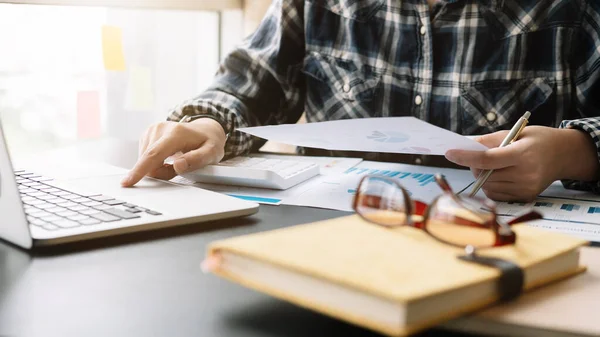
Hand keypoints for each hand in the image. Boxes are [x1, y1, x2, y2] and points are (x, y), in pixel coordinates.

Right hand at [121, 118, 226, 186]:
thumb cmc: (209, 143)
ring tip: (175, 160)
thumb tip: (178, 166)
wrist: (205, 130)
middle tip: (180, 166)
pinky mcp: (147, 134)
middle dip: (161, 171)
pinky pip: (145, 157)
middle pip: (149, 160)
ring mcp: (152, 130)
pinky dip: (155, 162)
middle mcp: (160, 128)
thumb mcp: (212, 153)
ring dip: (159, 167)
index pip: (154, 154)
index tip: (127, 182)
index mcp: (175, 133)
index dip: (140, 169)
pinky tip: (167, 156)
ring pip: (146, 160)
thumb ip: (196, 160)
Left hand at [444, 126, 599, 201]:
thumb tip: (464, 146)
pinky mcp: (524, 198)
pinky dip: (491, 185)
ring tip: (494, 165)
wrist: (564, 155)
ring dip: (482, 176)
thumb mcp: (515, 133)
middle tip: (478, 156)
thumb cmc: (537, 140)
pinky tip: (501, 175)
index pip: (487, 159)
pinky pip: (495, 194)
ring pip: (488, 186)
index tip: (449, 153)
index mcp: (523, 154)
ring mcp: (525, 188)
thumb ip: (489, 140)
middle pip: (485, 174)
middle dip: (474, 166)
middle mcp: (526, 174)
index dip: (465, 157)